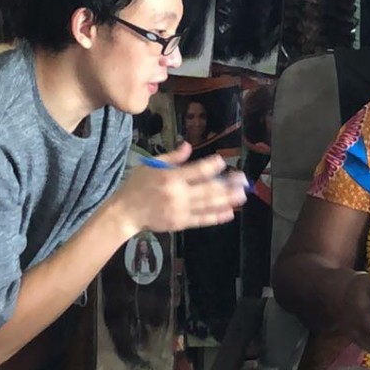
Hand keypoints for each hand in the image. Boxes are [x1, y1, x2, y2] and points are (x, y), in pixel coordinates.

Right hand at [112, 142, 247, 234]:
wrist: (125, 212)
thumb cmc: (136, 185)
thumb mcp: (150, 165)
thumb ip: (171, 157)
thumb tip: (188, 146)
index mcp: (170, 177)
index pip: (196, 170)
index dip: (211, 166)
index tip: (222, 161)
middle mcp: (177, 194)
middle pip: (207, 189)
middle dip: (227, 184)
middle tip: (243, 180)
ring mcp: (180, 210)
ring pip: (208, 205)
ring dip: (227, 200)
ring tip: (242, 195)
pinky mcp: (180, 223)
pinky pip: (201, 220)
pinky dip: (216, 217)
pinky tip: (229, 213)